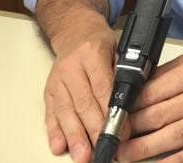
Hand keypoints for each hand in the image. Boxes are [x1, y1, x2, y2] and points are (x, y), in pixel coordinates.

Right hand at [43, 14, 118, 162]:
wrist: (74, 31)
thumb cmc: (100, 42)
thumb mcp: (118, 46)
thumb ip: (124, 70)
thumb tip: (133, 99)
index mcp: (91, 53)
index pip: (102, 87)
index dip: (111, 111)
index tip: (121, 131)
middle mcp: (71, 68)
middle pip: (83, 103)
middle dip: (93, 129)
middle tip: (102, 148)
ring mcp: (58, 81)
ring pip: (66, 111)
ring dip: (74, 136)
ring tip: (82, 155)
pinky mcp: (49, 91)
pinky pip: (51, 113)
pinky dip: (55, 132)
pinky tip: (59, 146)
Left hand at [117, 52, 182, 162]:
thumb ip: (165, 75)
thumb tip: (136, 91)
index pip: (153, 91)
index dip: (130, 106)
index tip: (114, 114)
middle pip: (159, 115)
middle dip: (132, 129)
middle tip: (113, 138)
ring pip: (174, 136)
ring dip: (145, 148)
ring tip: (125, 155)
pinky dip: (175, 162)